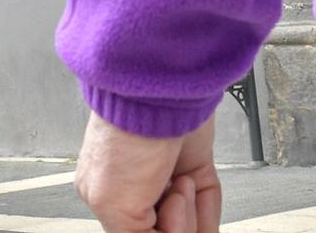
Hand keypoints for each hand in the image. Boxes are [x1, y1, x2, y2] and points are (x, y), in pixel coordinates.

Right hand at [75, 114, 219, 232]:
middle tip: (168, 201)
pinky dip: (207, 207)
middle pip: (164, 230)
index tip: (153, 222)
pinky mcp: (194, 164)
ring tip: (178, 185)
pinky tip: (192, 188)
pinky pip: (207, 201)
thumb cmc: (126, 134)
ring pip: (190, 223)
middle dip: (174, 226)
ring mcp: (167, 176)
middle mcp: (137, 188)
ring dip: (190, 214)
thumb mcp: (112, 205)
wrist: (157, 95)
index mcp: (107, 196)